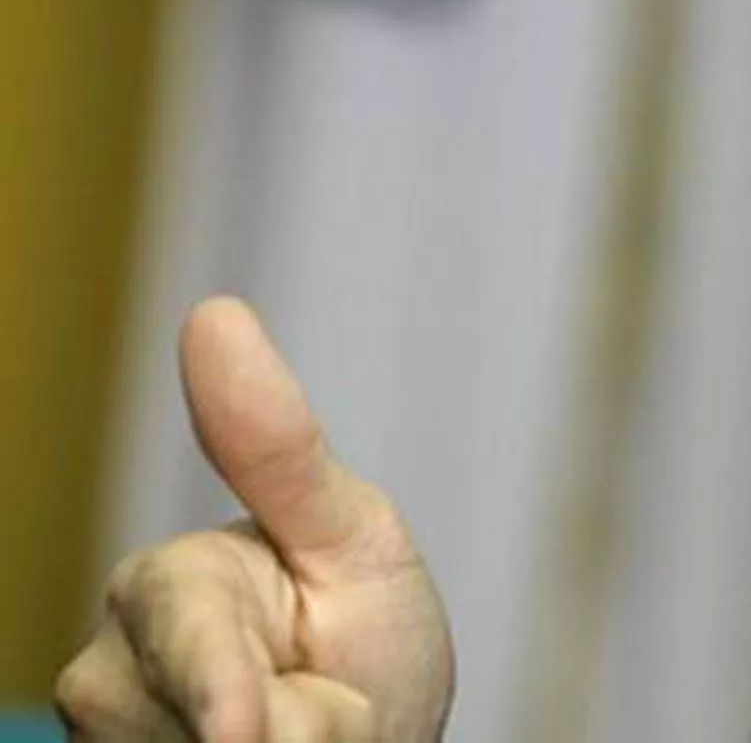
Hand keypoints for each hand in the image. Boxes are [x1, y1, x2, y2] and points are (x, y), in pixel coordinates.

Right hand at [56, 299, 454, 740]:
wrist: (379, 734)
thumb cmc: (366, 626)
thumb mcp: (352, 534)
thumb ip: (277, 451)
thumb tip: (212, 312)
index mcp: (164, 584)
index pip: (182, 638)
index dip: (227, 694)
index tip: (247, 730)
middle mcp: (110, 670)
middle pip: (197, 727)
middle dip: (289, 728)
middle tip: (329, 700)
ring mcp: (112, 742)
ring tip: (305, 733)